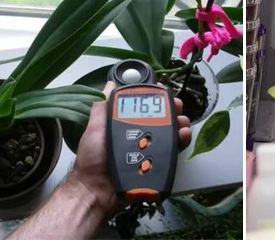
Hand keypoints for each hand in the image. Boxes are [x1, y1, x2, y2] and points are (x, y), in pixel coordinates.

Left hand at [66, 81, 191, 214]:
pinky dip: (180, 143)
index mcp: (123, 125)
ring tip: (182, 122)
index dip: (153, 100)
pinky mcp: (155, 164)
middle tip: (177, 107)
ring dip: (179, 125)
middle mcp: (137, 135)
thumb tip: (109, 85)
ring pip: (168, 134)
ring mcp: (147, 150)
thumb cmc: (92, 160)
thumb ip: (102, 108)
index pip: (142, 108)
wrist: (97, 190)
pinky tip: (182, 136)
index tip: (161, 93)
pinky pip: (170, 152)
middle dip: (171, 111)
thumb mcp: (94, 129)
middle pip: (160, 119)